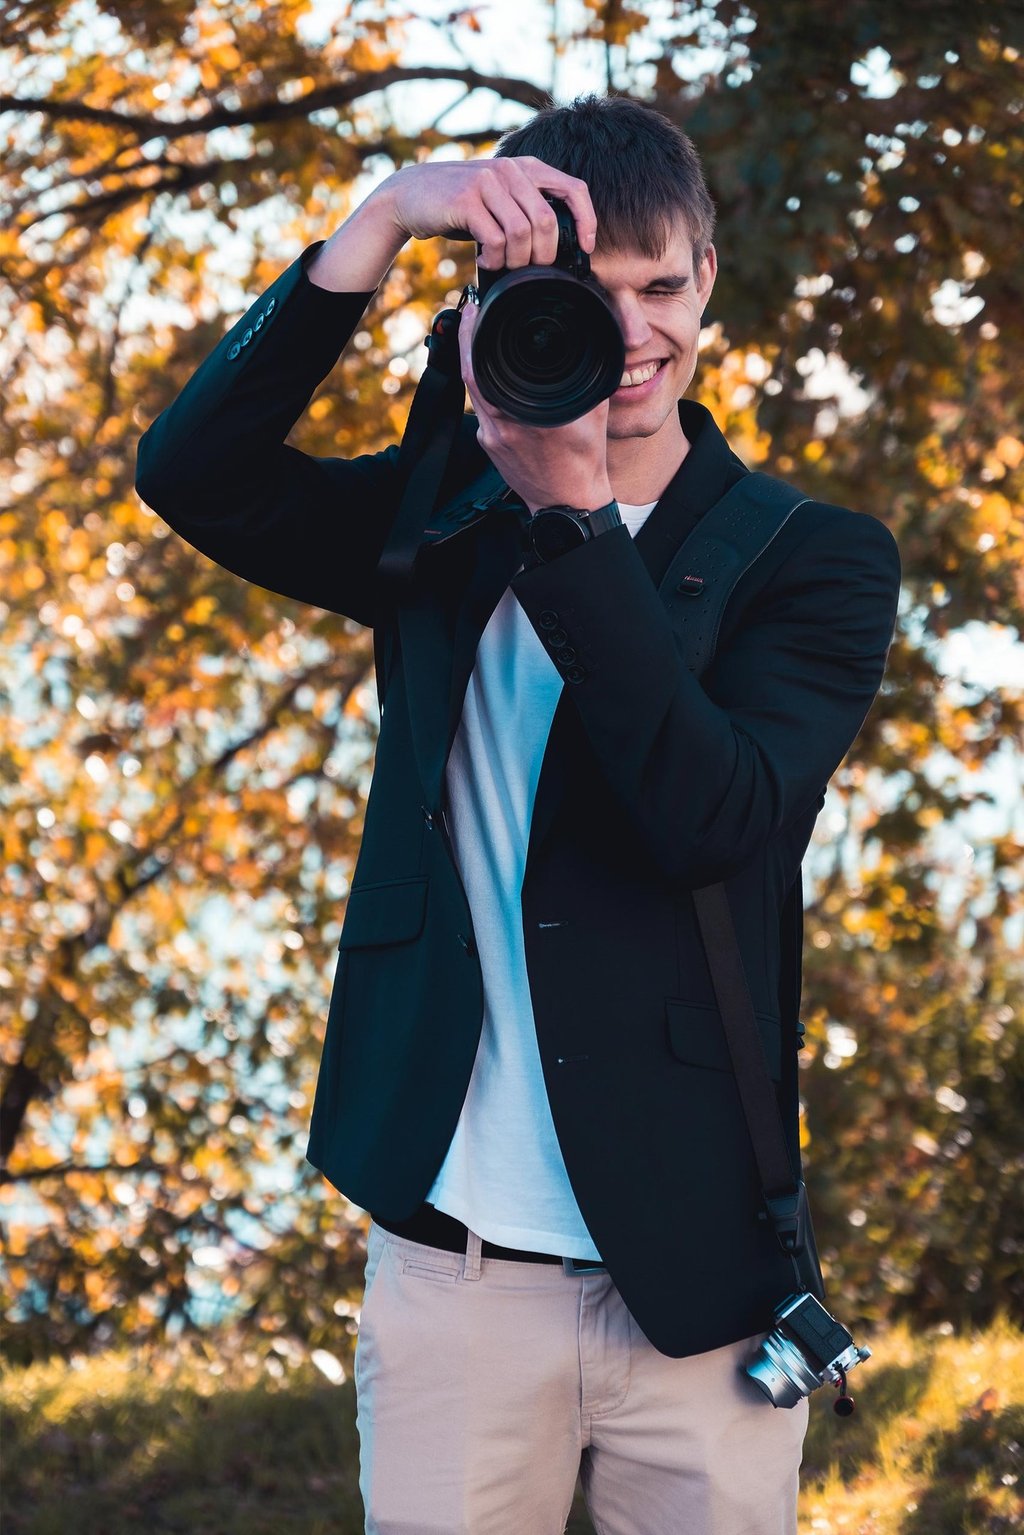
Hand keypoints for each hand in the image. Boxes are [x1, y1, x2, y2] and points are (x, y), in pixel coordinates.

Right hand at [381, 155, 596, 271]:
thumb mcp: (500, 199)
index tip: (586, 248)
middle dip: (543, 256)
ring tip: (503, 265)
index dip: (586, 221)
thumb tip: (559, 248)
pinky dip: (494, 260)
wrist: (411, 195)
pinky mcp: (466, 200)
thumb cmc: (462, 205)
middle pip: (547, 221)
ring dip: (516, 261)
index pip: (574, 189)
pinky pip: (495, 240)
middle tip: (528, 269)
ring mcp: (488, 182)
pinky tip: (484, 261)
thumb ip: (527, 209)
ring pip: (523, 233)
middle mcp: (510, 169)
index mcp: (527, 168)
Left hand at [457, 295, 613, 513]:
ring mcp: (490, 438)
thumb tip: (594, 339)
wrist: (568, 504)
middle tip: (471, 313)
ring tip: (478, 337)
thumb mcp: (593, 410)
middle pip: (469, 374)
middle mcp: (501, 427)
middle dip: (467, 340)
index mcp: (526, 415)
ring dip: (471, 362)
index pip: (483, 366)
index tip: (473, 308)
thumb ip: (589, 374)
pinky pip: (480, 409)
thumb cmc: (584, 461)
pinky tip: (491, 375)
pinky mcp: (488, 446)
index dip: (472, 334)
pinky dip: (482, 387)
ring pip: (472, 391)